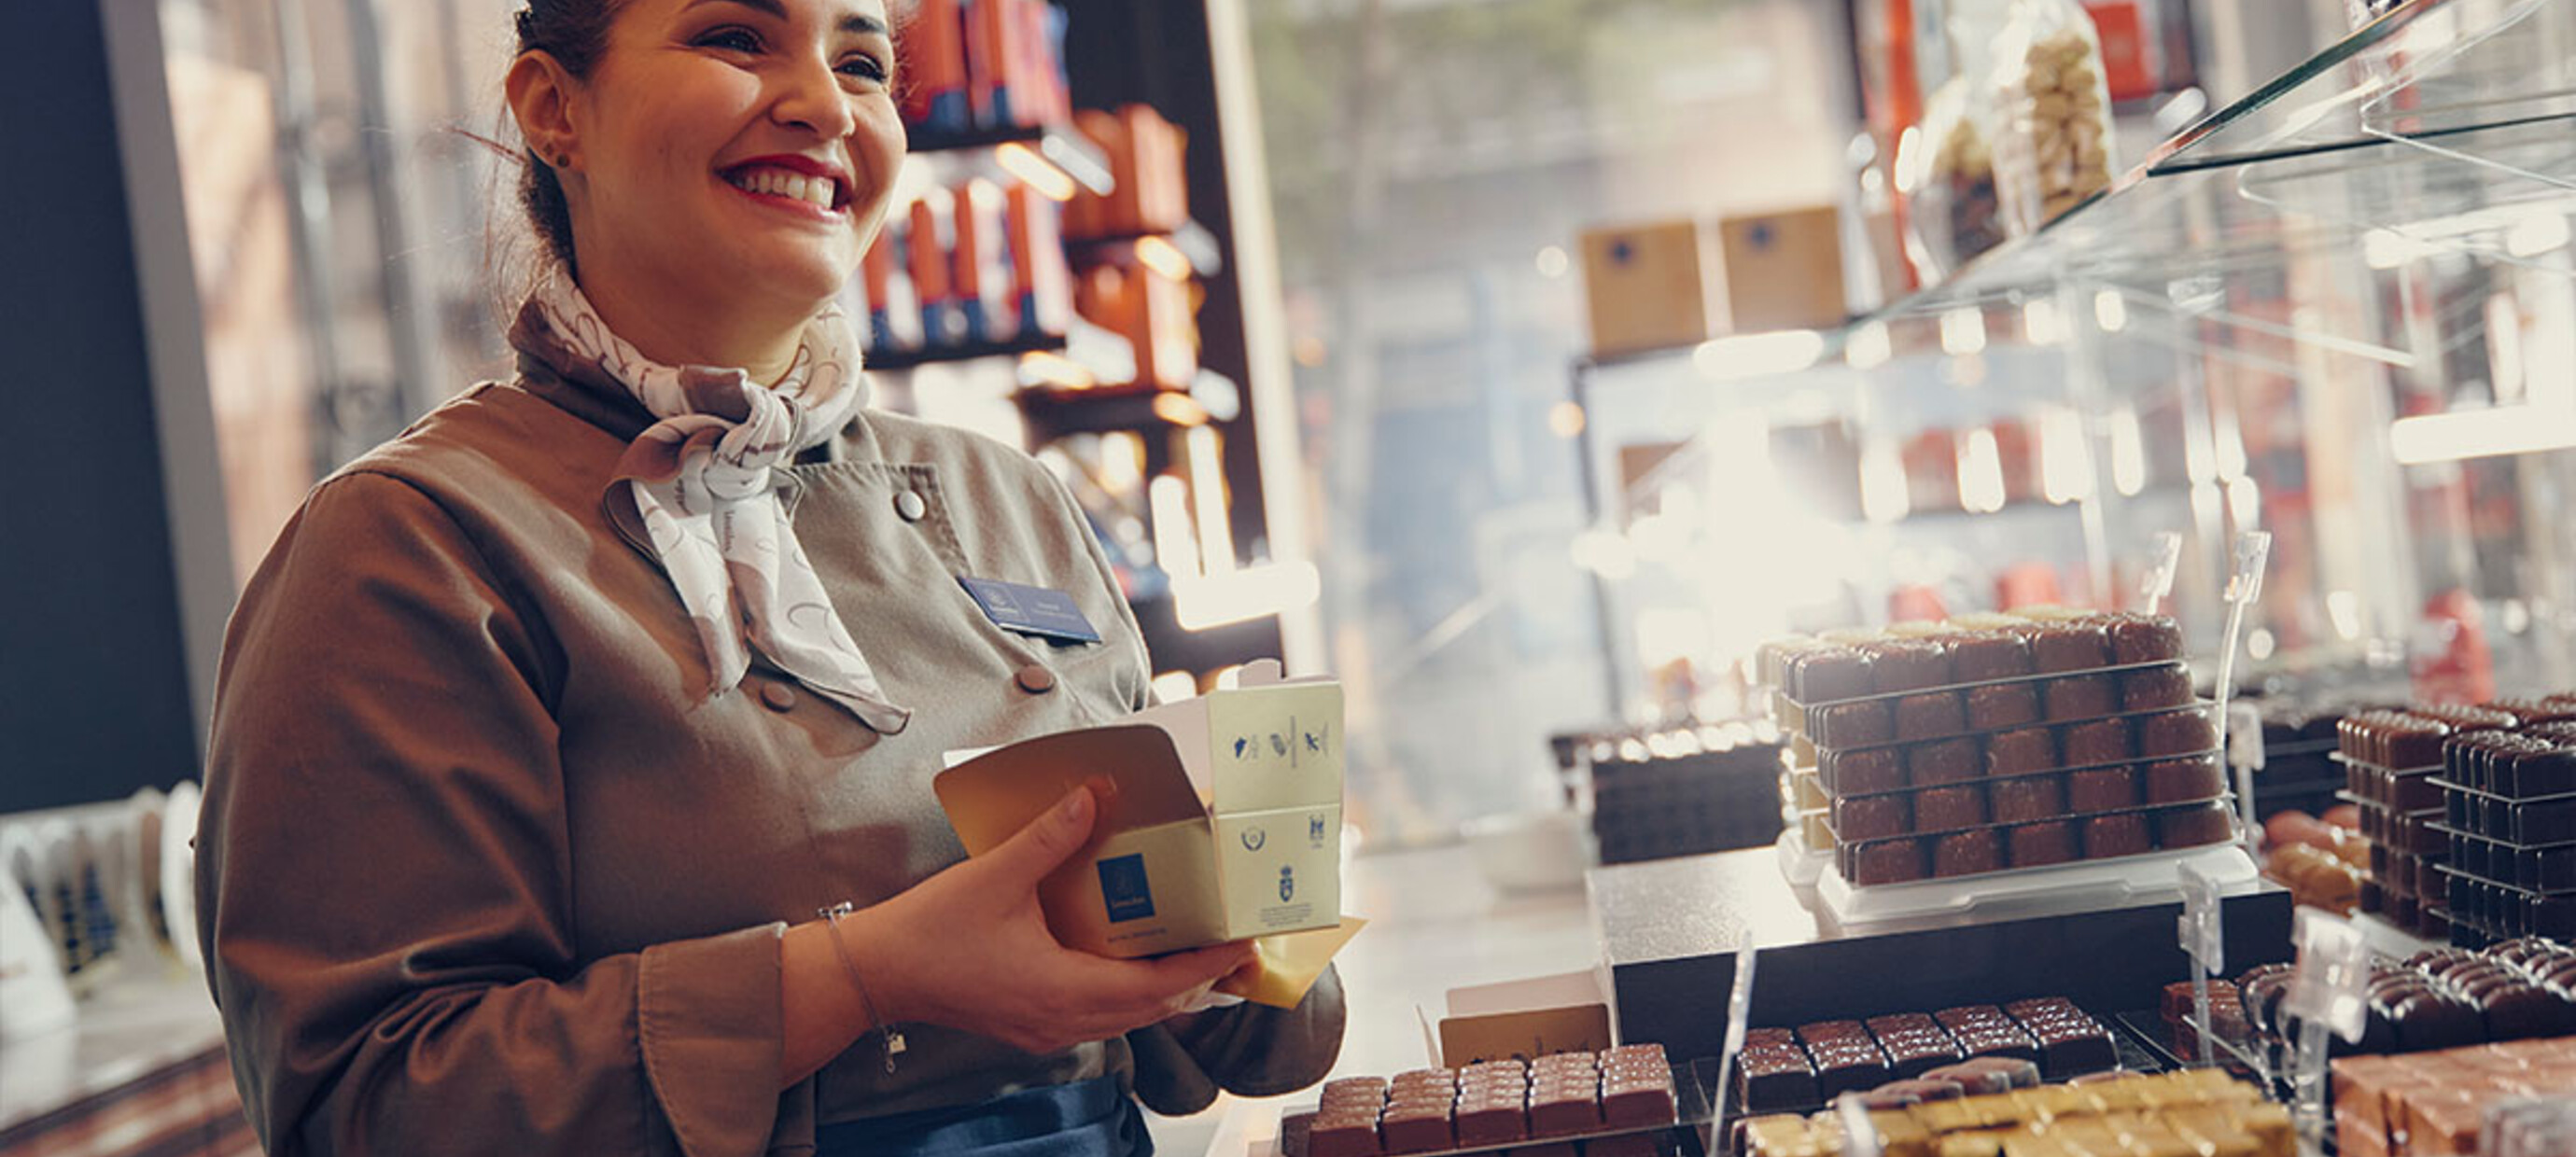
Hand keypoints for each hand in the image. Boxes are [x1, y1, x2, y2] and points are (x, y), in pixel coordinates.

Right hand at [855, 785, 1256, 1055]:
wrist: (876, 975)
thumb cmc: (931, 931)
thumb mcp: (996, 876)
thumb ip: (1050, 837)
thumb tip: (1094, 794)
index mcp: (1062, 990)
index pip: (1156, 987)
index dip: (1203, 966)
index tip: (1240, 943)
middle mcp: (1063, 1020)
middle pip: (1151, 1009)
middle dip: (1197, 977)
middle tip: (1234, 943)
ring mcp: (1048, 1029)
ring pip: (1127, 1018)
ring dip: (1164, 988)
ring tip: (1198, 951)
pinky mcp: (1033, 1024)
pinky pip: (1100, 1017)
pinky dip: (1129, 993)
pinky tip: (1135, 962)